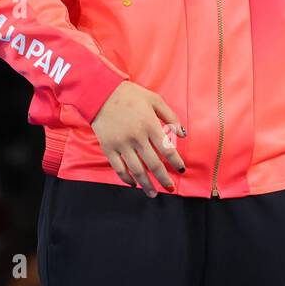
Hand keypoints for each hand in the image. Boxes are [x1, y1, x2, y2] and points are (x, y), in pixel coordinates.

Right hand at [90, 81, 185, 196]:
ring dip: (146, 184)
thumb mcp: (154, 99)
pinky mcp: (108, 147)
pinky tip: (133, 183)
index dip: (175, 162)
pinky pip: (118, 168)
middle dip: (163, 179)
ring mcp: (121, 144)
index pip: (167, 149)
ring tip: (153, 193)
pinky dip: (126, 178)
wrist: (101, 92)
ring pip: (136, 170)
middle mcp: (137, 137)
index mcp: (150, 124)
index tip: (181, 170)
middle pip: (153, 164)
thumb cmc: (130, 94)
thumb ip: (170, 116)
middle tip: (169, 188)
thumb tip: (183, 134)